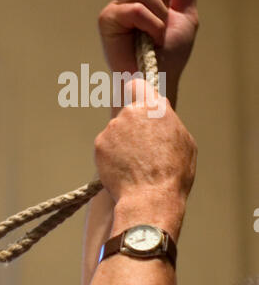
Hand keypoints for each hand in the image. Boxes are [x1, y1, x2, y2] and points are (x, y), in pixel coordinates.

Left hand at [94, 79, 196, 240]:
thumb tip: (160, 111)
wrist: (150, 199)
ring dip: (122, 142)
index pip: (138, 84)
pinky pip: (106, 145)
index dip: (137, 92)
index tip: (136, 99)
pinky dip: (112, 155)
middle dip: (133, 126)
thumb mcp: (185, 142)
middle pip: (129, 112)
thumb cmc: (173, 174)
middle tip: (143, 148)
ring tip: (135, 164)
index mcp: (155, 108)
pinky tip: (124, 169)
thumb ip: (169, 121)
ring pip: (117, 130)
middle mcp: (131, 112)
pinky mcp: (100, 144)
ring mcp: (113, 127)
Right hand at [98, 0, 198, 106]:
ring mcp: (113, 9)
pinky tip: (151, 40)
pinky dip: (152, 24)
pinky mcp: (107, 22)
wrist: (160, 79)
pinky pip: (136, 8)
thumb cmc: (170, 53)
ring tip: (157, 34)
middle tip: (163, 20)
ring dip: (159, 13)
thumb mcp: (185, 15)